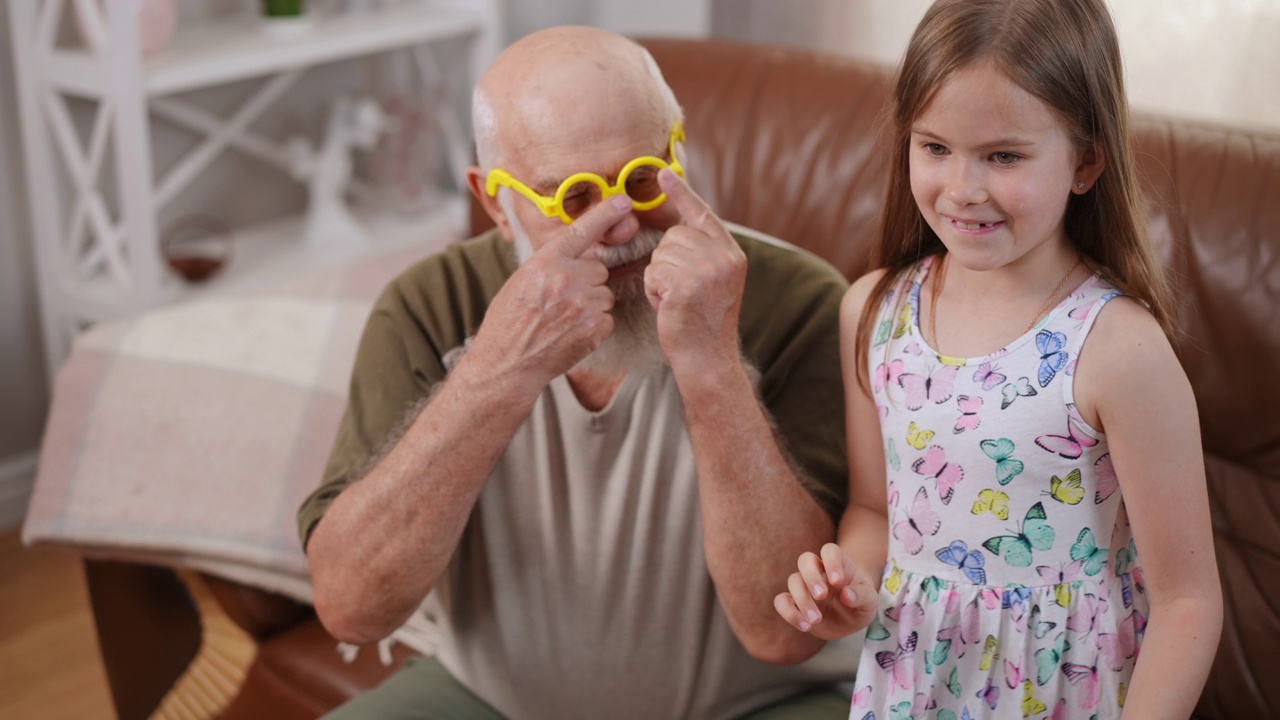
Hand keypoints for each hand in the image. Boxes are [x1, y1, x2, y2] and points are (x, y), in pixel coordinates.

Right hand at [471, 195, 635, 392]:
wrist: (508, 363)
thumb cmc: (509, 322)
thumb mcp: (521, 280)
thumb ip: (549, 264)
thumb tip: (573, 252)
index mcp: (546, 261)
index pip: (581, 230)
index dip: (605, 214)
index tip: (624, 202)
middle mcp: (567, 277)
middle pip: (598, 269)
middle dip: (587, 283)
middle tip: (562, 302)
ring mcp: (583, 303)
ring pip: (604, 295)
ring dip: (591, 306)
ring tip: (564, 321)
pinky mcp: (595, 327)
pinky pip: (607, 319)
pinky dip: (595, 327)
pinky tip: (572, 335)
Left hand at [644, 169, 746, 370]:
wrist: (708, 358)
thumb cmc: (703, 323)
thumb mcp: (714, 281)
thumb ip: (703, 253)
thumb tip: (677, 229)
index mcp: (732, 253)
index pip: (702, 214)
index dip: (681, 193)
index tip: (664, 173)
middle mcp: (724, 257)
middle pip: (673, 236)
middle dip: (667, 262)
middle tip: (680, 291)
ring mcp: (707, 270)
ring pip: (661, 255)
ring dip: (659, 279)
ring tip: (676, 301)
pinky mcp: (687, 284)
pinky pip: (654, 273)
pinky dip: (654, 291)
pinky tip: (669, 307)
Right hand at [774, 543, 878, 640]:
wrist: (850, 618)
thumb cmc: (861, 602)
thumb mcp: (870, 601)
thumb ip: (861, 595)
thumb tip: (846, 595)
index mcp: (839, 564)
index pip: (830, 551)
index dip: (831, 562)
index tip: (838, 582)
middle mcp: (819, 572)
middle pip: (805, 560)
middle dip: (811, 577)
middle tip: (822, 596)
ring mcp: (805, 586)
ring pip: (793, 580)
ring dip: (802, 600)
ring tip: (816, 620)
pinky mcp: (794, 603)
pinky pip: (781, 601)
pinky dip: (788, 612)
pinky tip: (805, 626)